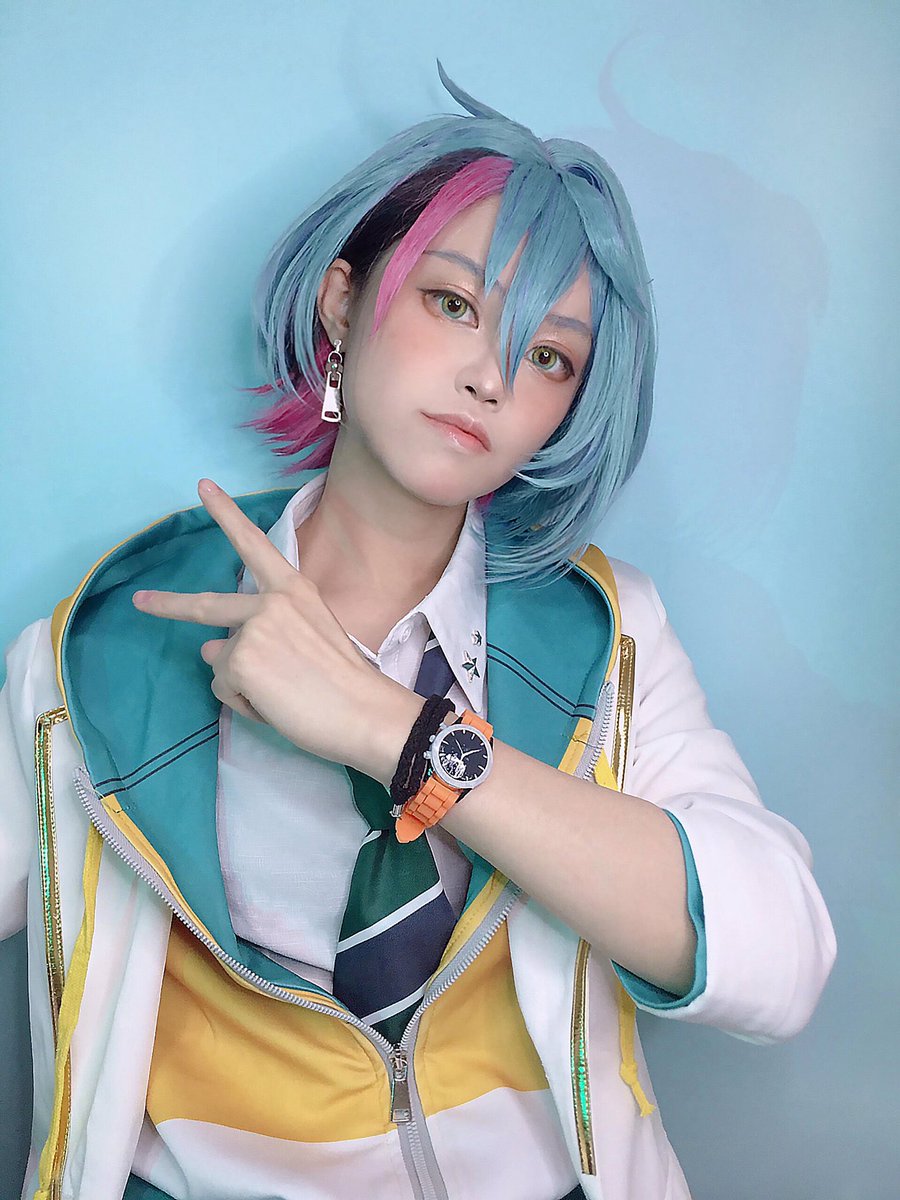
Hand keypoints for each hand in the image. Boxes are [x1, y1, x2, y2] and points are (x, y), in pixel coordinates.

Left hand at [131, 478, 423, 777]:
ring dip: (240, 684)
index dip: (226, 514)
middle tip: (140, 601)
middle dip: (168, 604)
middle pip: (206, 605)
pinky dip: (244, 703)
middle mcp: (270, 601)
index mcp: (294, 589)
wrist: (361, 711)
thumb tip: (208, 647)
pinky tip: (275, 704)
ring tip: (282, 696)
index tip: (203, 486)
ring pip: (220, 661)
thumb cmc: (344, 682)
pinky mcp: (238, 659)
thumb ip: (261, 634)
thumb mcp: (306, 640)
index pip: (254, 544)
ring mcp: (251, 628)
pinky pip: (223, 687)